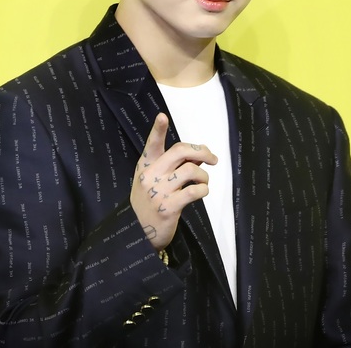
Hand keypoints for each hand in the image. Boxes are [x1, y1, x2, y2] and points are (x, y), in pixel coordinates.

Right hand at [130, 113, 216, 250]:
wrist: (137, 234)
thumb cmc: (149, 204)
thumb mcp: (153, 181)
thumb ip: (171, 167)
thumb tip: (198, 155)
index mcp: (145, 166)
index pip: (152, 144)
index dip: (157, 130)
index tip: (162, 116)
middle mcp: (150, 176)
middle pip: (181, 151)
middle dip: (202, 151)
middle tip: (213, 159)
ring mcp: (158, 192)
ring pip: (191, 170)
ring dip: (204, 176)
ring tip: (203, 183)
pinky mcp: (168, 207)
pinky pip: (194, 191)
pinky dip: (203, 190)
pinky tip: (201, 193)